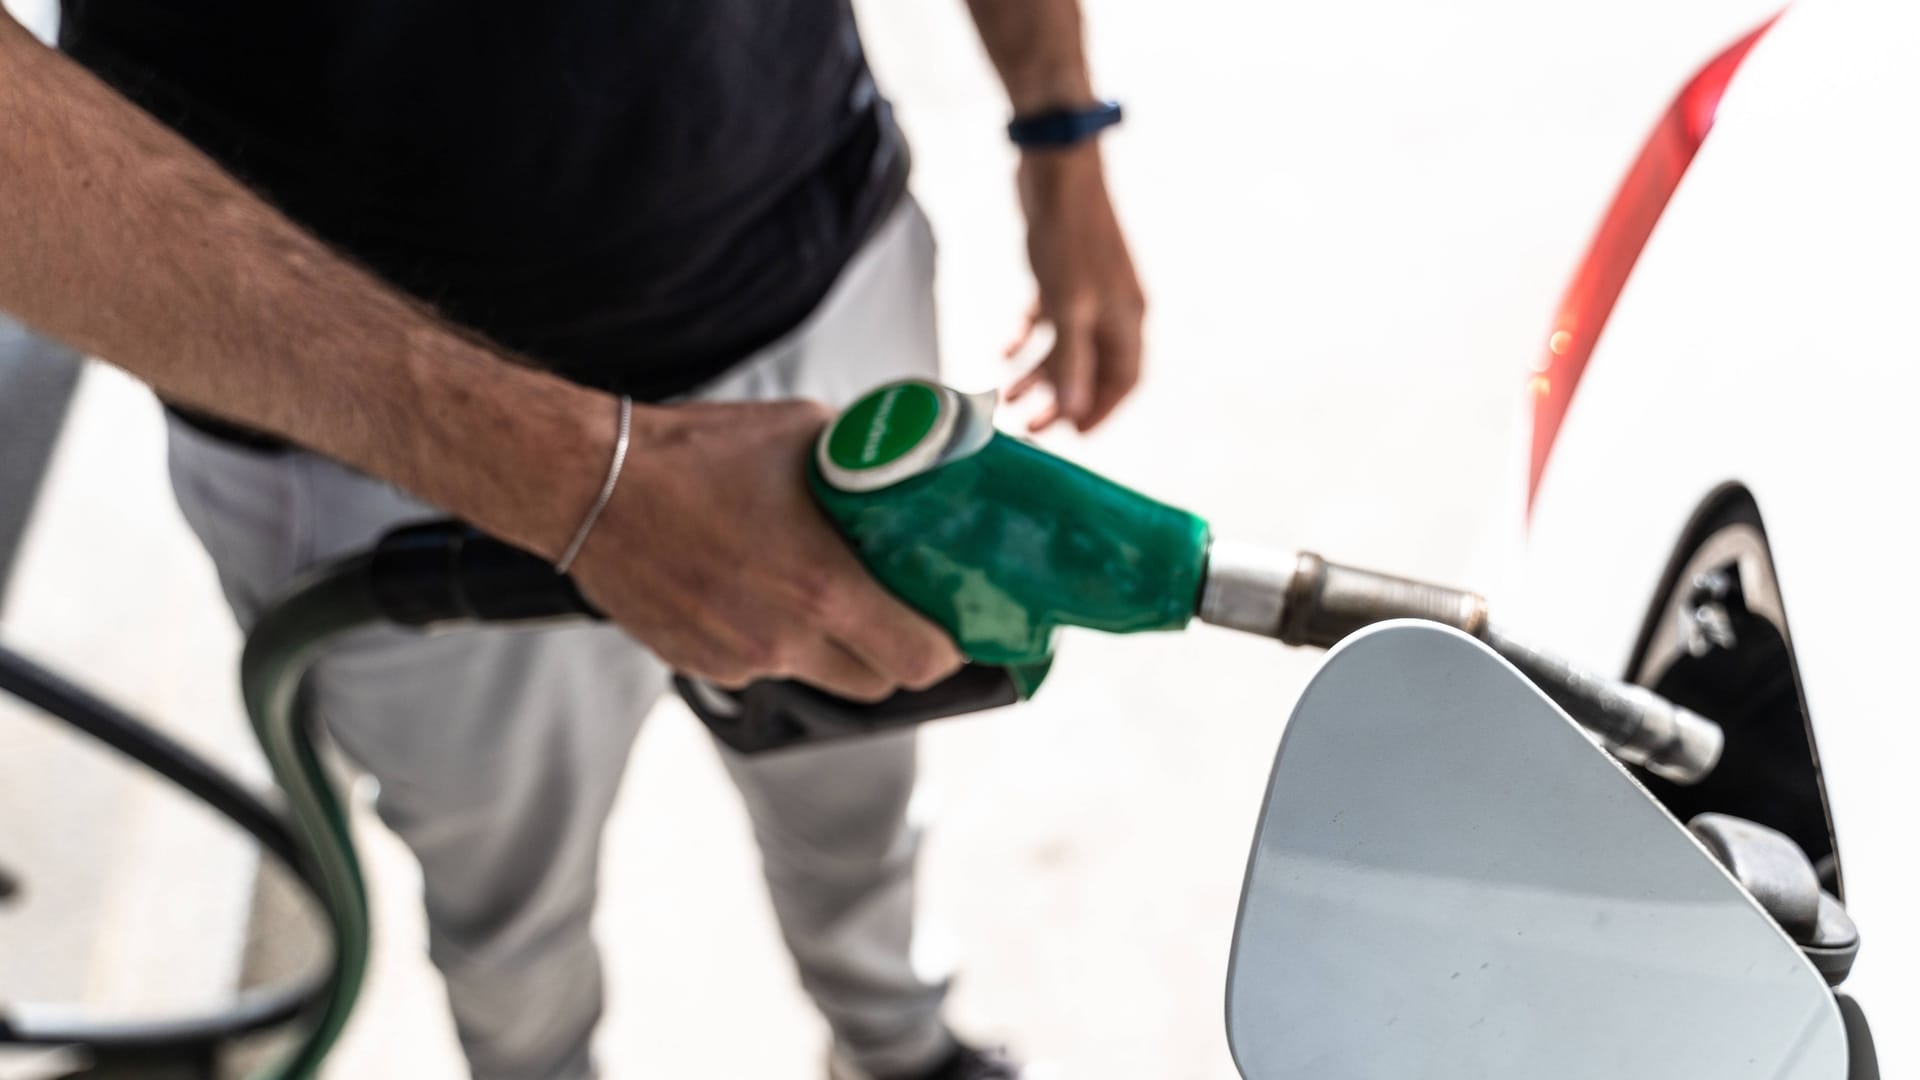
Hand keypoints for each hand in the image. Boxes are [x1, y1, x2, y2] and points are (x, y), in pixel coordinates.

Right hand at [565, 399, 964, 701]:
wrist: (587, 483)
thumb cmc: (695, 453)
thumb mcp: (802, 433)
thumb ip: (865, 460)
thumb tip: (912, 459)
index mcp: (823, 590)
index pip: (921, 660)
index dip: (947, 647)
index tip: (951, 620)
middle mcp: (784, 641)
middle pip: (878, 684)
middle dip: (897, 653)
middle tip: (899, 609)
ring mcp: (737, 661)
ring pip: (818, 677)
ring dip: (836, 650)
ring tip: (824, 595)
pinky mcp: (698, 664)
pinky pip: (760, 668)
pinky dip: (775, 642)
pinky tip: (758, 591)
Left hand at [1005, 143, 1145, 432]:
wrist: (1057, 170)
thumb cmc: (1070, 236)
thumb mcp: (1068, 307)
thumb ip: (1070, 361)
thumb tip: (1073, 411)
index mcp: (1127, 319)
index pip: (1124, 381)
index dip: (1100, 411)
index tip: (1072, 435)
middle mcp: (1113, 309)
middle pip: (1092, 369)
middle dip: (1061, 400)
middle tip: (1029, 426)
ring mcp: (1088, 292)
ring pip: (1067, 347)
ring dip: (1040, 375)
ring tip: (1008, 398)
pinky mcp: (1062, 275)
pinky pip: (1048, 320)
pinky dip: (1027, 338)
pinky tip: (1002, 352)